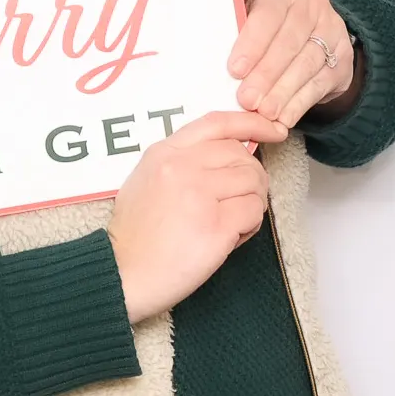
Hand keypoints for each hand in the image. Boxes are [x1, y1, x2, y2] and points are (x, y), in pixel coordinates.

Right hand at [106, 109, 287, 321]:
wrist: (122, 273)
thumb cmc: (135, 236)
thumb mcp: (145, 180)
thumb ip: (180, 161)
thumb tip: (224, 156)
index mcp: (164, 152)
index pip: (218, 123)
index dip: (252, 123)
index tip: (272, 130)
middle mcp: (182, 166)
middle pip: (241, 155)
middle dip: (251, 177)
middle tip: (239, 201)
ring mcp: (199, 194)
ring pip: (253, 182)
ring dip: (252, 203)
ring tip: (232, 223)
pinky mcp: (216, 225)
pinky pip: (254, 211)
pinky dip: (250, 225)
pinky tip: (231, 238)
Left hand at [229, 0, 355, 127]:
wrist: (314, 33)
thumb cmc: (268, 29)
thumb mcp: (252, 19)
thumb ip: (237, 34)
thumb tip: (213, 62)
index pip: (268, 15)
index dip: (252, 43)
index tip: (235, 70)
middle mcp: (312, 7)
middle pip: (289, 43)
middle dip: (266, 74)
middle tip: (247, 99)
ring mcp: (332, 32)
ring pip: (306, 65)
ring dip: (283, 93)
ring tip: (264, 112)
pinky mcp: (342, 60)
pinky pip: (320, 84)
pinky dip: (299, 104)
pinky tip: (284, 118)